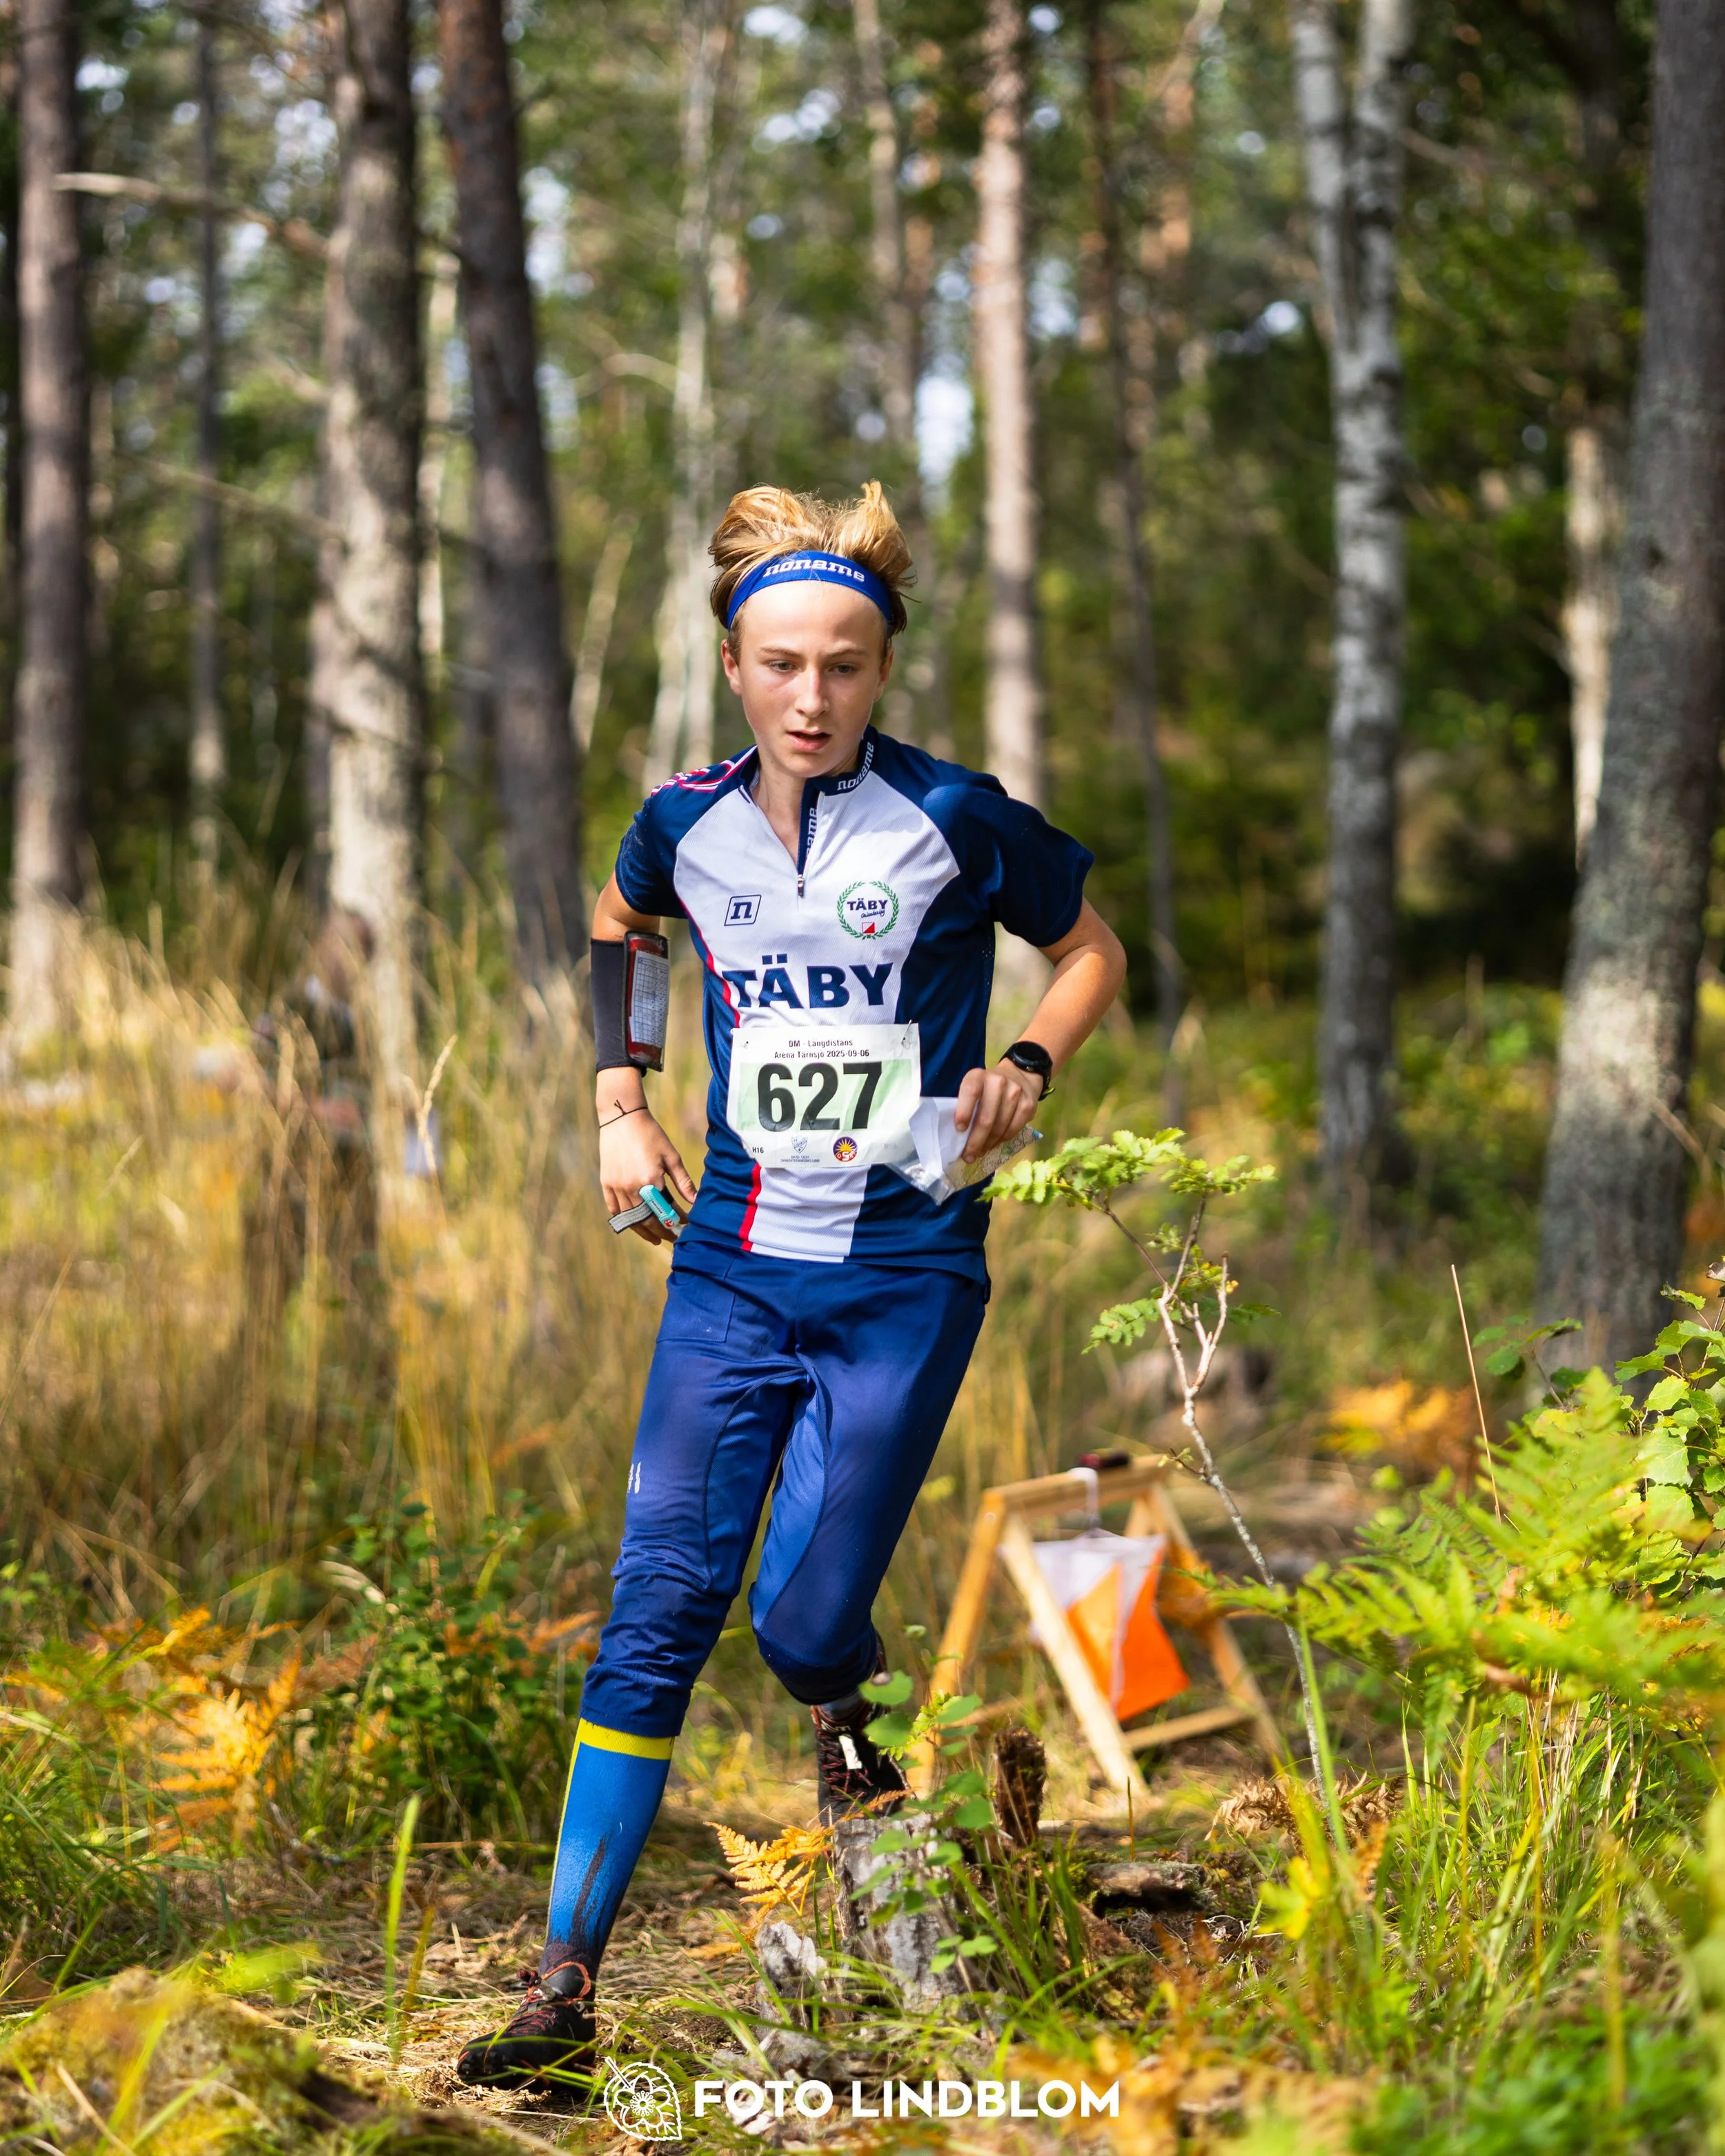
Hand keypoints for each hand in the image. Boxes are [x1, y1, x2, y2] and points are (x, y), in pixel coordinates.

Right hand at [599, 1104, 695, 1243]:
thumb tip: (695, 1202)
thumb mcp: (671, 1157)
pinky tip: (634, 1223)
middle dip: (661, 1231)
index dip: (675, 1221)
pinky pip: (614, 1209)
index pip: (665, 1212)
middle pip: (647, 1220)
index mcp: (650, 1182)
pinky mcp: (606, 1183)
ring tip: (654, 1236)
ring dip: (643, 1230)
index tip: (684, 1225)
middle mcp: (631, 1188)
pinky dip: (624, 1219)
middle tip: (671, 1238)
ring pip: (630, 1218)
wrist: (622, 1118)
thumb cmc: (651, 1135)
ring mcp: (616, 1187)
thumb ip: (683, 1182)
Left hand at [954, 1059, 1042, 1162]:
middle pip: (986, 1117)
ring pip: (1000, 1126)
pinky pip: (1013, 1129)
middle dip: (976, 1141)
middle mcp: (998, 1081)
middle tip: (968, 1156)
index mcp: (978, 1076)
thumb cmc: (987, 1089)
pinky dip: (1002, 1140)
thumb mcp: (973, 1088)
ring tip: (980, 1152)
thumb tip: (958, 1136)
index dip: (964, 1112)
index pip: (971, 1092)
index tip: (960, 1130)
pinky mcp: (1028, 1105)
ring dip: (988, 1144)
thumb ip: (965, 1105)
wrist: (1019, 1077)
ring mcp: (1015, 1093)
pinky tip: (994, 1145)